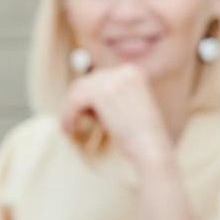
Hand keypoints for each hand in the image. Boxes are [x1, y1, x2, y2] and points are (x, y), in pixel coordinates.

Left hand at [60, 65, 174, 169]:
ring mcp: (113, 80)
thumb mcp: (126, 108)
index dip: (85, 98)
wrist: (151, 148)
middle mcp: (123, 71)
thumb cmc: (140, 137)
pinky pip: (75, 101)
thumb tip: (82, 99)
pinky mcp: (101, 93)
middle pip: (86, 82)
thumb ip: (109, 98)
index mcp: (132, 72)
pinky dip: (69, 116)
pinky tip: (71, 130)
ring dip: (69, 110)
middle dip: (75, 103)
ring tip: (70, 128)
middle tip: (71, 122)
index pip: (98, 78)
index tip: (80, 115)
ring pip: (77, 91)